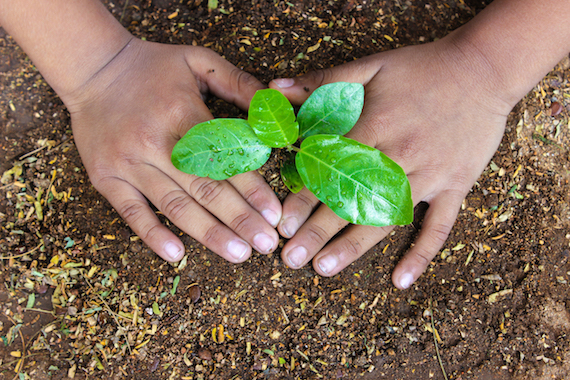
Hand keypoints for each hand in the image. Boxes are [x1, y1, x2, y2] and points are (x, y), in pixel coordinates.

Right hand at [64, 39, 280, 262]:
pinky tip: (177, 255)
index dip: (251, 188)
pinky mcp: (107, 177)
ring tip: (238, 254)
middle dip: (239, 219)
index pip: (223, 158)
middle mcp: (155, 141)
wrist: (92, 68)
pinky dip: (153, 234)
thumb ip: (238, 83)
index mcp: (182, 112)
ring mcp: (128, 163)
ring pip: (174, 205)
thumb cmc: (153, 68)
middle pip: (203, 188)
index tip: (274, 214)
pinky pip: (131, 212)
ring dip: (208, 233)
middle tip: (266, 244)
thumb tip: (274, 110)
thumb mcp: (198, 61)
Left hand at [269, 36, 513, 287]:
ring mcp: (430, 175)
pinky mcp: (455, 186)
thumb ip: (323, 80)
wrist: (484, 69)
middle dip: (318, 232)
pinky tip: (400, 280)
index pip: (332, 169)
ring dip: (354, 246)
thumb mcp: (371, 65)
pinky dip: (422, 253)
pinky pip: (440, 226)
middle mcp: (400, 157)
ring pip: (387, 219)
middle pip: (353, 200)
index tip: (282, 224)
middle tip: (290, 259)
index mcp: (376, 127)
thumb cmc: (422, 67)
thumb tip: (275, 89)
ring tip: (324, 268)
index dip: (304, 198)